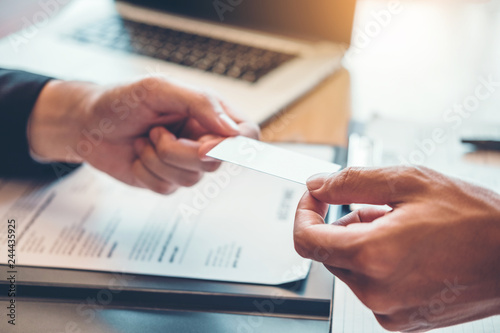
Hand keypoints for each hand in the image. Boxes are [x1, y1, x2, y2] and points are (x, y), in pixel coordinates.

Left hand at [28, 77, 258, 192]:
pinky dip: (145, 172)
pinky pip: (166, 188)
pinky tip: (137, 154)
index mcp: (209, 114)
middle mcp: (202, 138)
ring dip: (157, 159)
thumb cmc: (121, 101)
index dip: (233, 147)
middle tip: (155, 132)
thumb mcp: (160, 89)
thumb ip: (201, 104)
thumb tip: (233, 133)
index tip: (202, 146)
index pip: (246, 134)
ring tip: (144, 139)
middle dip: (179, 151)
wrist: (86, 123)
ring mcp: (185, 162)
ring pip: (191, 178)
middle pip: (216, 162)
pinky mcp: (166, 179)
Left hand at [294, 166, 499, 331]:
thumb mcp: (408, 183)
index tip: (315, 198)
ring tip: (401, 228)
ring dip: (361, 243)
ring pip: (349, 268)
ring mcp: (388, 310)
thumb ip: (351, 182)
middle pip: (328, 252)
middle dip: (343, 224)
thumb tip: (317, 185)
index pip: (306, 239)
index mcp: (371, 255)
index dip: (304, 212)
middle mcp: (375, 290)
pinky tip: (407, 251)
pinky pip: (370, 287)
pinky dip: (377, 265)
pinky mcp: (401, 320)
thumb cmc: (474, 220)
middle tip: (377, 209)